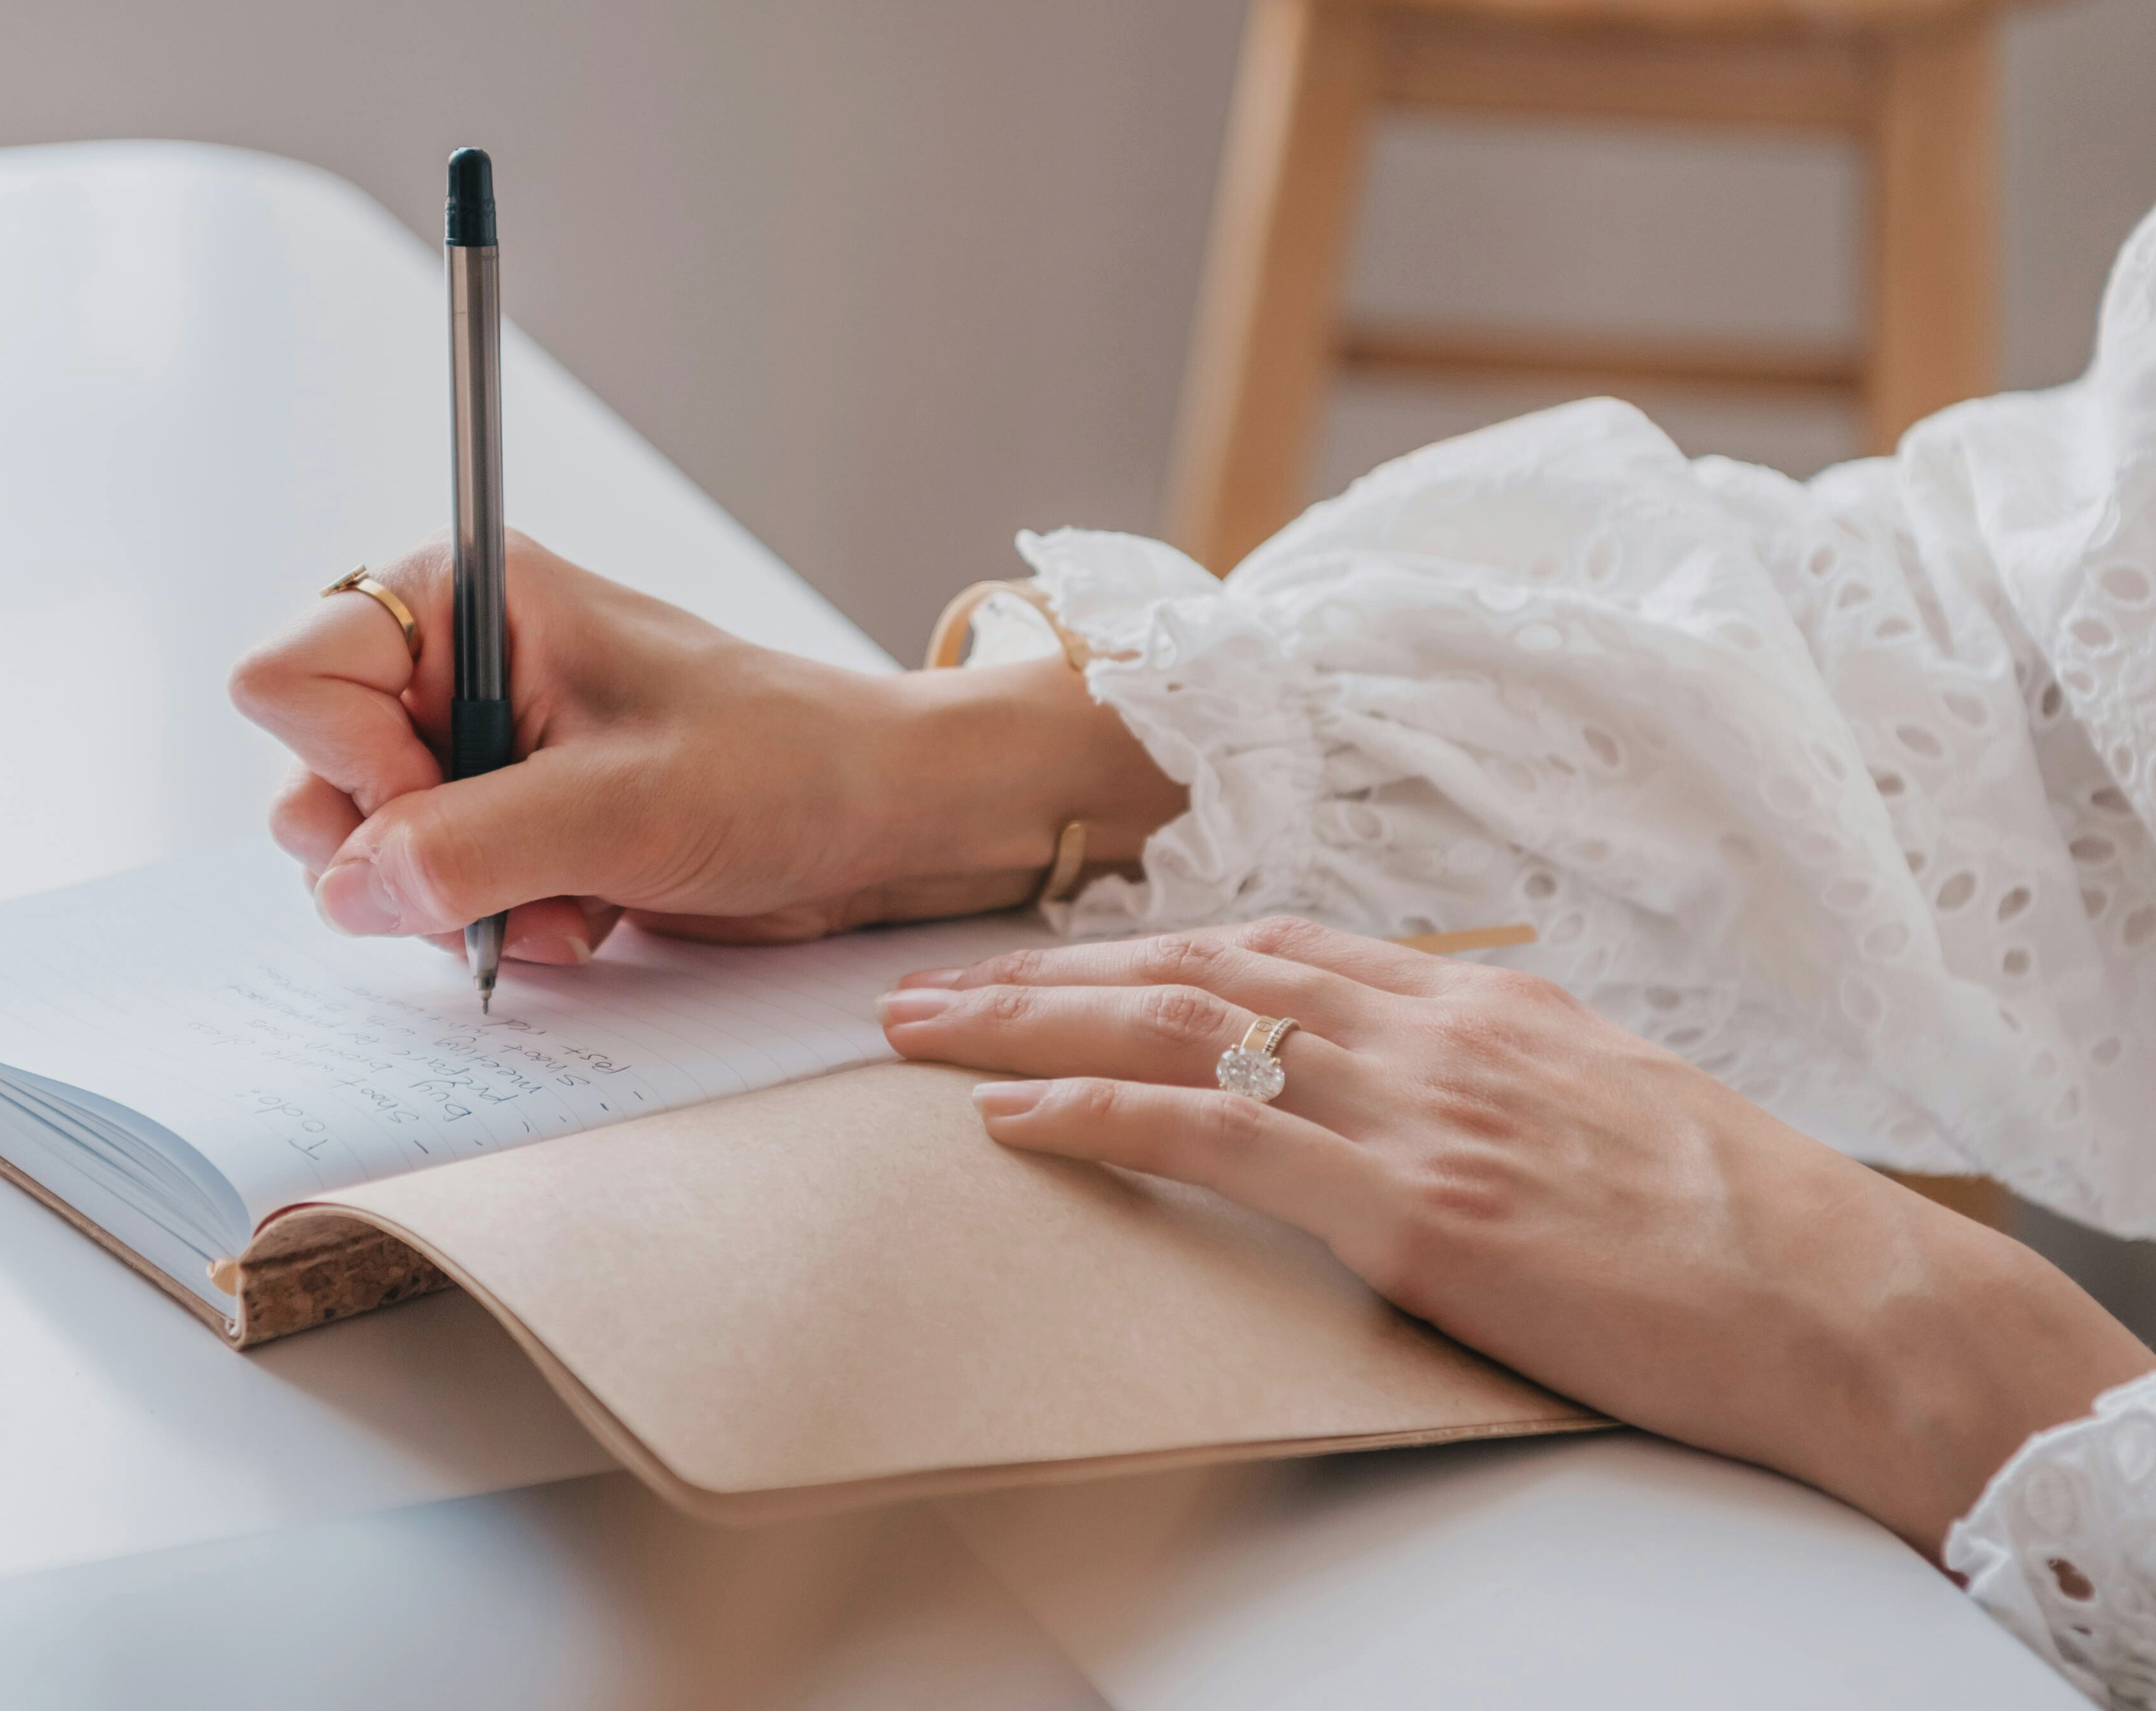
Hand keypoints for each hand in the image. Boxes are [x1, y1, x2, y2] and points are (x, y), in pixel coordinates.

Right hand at [229, 531, 1182, 960]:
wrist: (878, 819)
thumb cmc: (781, 767)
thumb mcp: (622, 808)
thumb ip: (468, 847)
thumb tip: (347, 890)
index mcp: (463, 602)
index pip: (289, 677)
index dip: (349, 766)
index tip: (448, 809)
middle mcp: (453, 667)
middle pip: (309, 773)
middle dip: (397, 854)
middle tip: (502, 874)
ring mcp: (478, 748)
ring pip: (364, 850)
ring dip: (455, 903)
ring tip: (567, 898)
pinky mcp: (510, 819)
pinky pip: (435, 891)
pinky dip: (498, 923)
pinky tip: (587, 916)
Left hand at [877, 919, 2155, 1556]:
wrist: (1846, 1298)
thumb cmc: (1737, 1218)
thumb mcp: (1599, 1105)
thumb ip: (1487, 1074)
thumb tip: (1412, 1074)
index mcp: (1472, 1004)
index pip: (1265, 949)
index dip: (1136, 951)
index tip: (1044, 962)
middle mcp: (1428, 1031)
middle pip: (1192, 970)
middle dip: (1043, 974)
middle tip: (923, 982)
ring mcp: (1416, 1109)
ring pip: (1179, 1031)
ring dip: (1029, 1026)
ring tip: (919, 1032)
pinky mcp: (1414, 1207)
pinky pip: (1218, 1136)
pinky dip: (1101, 1115)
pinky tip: (1013, 1116)